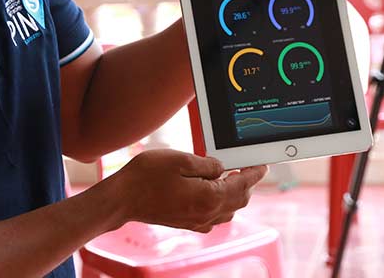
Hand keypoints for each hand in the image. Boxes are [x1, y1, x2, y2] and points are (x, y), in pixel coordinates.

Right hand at [110, 149, 266, 232]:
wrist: (121, 199)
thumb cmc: (147, 176)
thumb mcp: (181, 159)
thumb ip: (208, 164)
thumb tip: (221, 168)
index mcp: (209, 197)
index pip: (242, 185)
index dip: (255, 173)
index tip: (262, 165)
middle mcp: (206, 214)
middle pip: (239, 200)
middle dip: (247, 184)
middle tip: (248, 168)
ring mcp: (196, 221)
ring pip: (228, 210)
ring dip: (235, 195)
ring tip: (232, 177)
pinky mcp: (186, 223)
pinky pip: (214, 217)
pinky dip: (221, 204)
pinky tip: (212, 192)